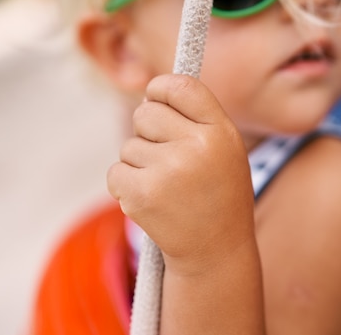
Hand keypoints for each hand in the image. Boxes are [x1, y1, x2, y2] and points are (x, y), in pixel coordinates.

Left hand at [107, 74, 255, 274]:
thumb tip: (148, 95)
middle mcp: (197, 147)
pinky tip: (149, 201)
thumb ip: (195, 119)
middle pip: (145, 113)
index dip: (161, 88)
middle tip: (165, 158)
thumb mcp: (225, 151)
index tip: (154, 97)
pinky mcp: (143, 194)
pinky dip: (124, 185)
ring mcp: (169, 171)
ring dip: (138, 164)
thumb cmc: (217, 196)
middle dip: (147, 131)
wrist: (214, 253)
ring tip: (165, 189)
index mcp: (221, 132)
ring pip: (129, 145)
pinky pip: (115, 171)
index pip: (181, 86)